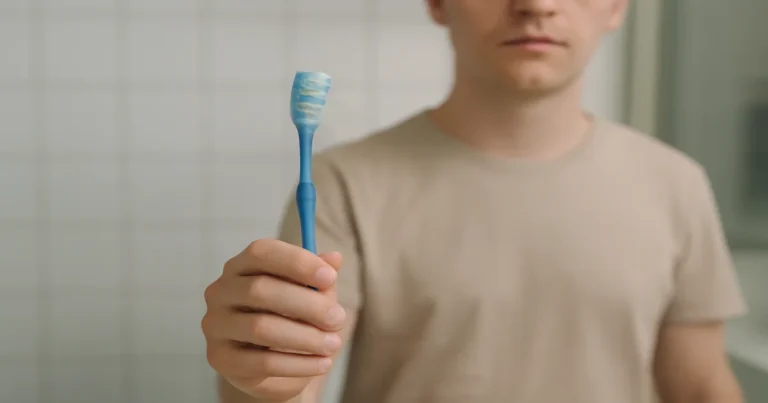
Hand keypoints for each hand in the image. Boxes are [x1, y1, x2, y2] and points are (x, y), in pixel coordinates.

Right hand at [202, 239, 346, 401]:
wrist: (275, 367)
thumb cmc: (292, 319)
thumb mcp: (311, 296)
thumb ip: (319, 280)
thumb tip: (335, 258)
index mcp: (241, 266)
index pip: (261, 253)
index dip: (296, 262)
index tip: (330, 278)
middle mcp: (220, 291)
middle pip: (260, 289)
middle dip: (307, 304)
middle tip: (338, 318)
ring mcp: (216, 326)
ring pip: (261, 328)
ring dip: (306, 337)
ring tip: (333, 344)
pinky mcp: (221, 360)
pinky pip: (262, 362)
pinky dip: (298, 363)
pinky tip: (322, 364)